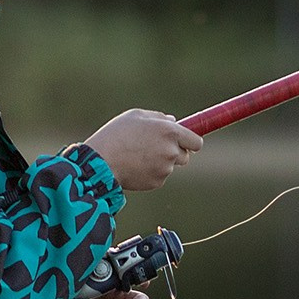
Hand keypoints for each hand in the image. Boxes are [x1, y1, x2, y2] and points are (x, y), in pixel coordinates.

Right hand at [86, 110, 201, 191]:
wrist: (101, 161)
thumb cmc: (116, 135)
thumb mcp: (135, 116)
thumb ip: (158, 117)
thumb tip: (173, 122)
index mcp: (169, 132)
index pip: (196, 142)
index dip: (191, 142)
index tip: (186, 142)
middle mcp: (171, 151)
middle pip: (185, 156)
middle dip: (174, 152)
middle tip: (154, 148)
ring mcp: (165, 168)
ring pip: (170, 166)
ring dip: (160, 162)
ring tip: (138, 156)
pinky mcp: (157, 182)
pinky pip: (159, 176)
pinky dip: (150, 173)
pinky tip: (134, 166)